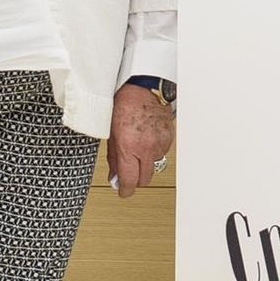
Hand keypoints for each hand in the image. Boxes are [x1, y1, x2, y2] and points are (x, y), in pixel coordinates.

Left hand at [107, 82, 172, 199]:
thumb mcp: (111, 135)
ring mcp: (160, 142)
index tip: (123, 191)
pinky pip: (162, 153)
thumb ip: (114, 159)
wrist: (140, 89)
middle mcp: (147, 147)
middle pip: (144, 179)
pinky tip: (147, 139)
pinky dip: (154, 150)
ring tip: (138, 147)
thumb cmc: (124, 107)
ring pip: (154, 166)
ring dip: (146, 162)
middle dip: (136, 179)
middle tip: (129, 172)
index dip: (125, 190)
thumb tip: (115, 177)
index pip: (130, 181)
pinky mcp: (169, 137)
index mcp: (130, 147)